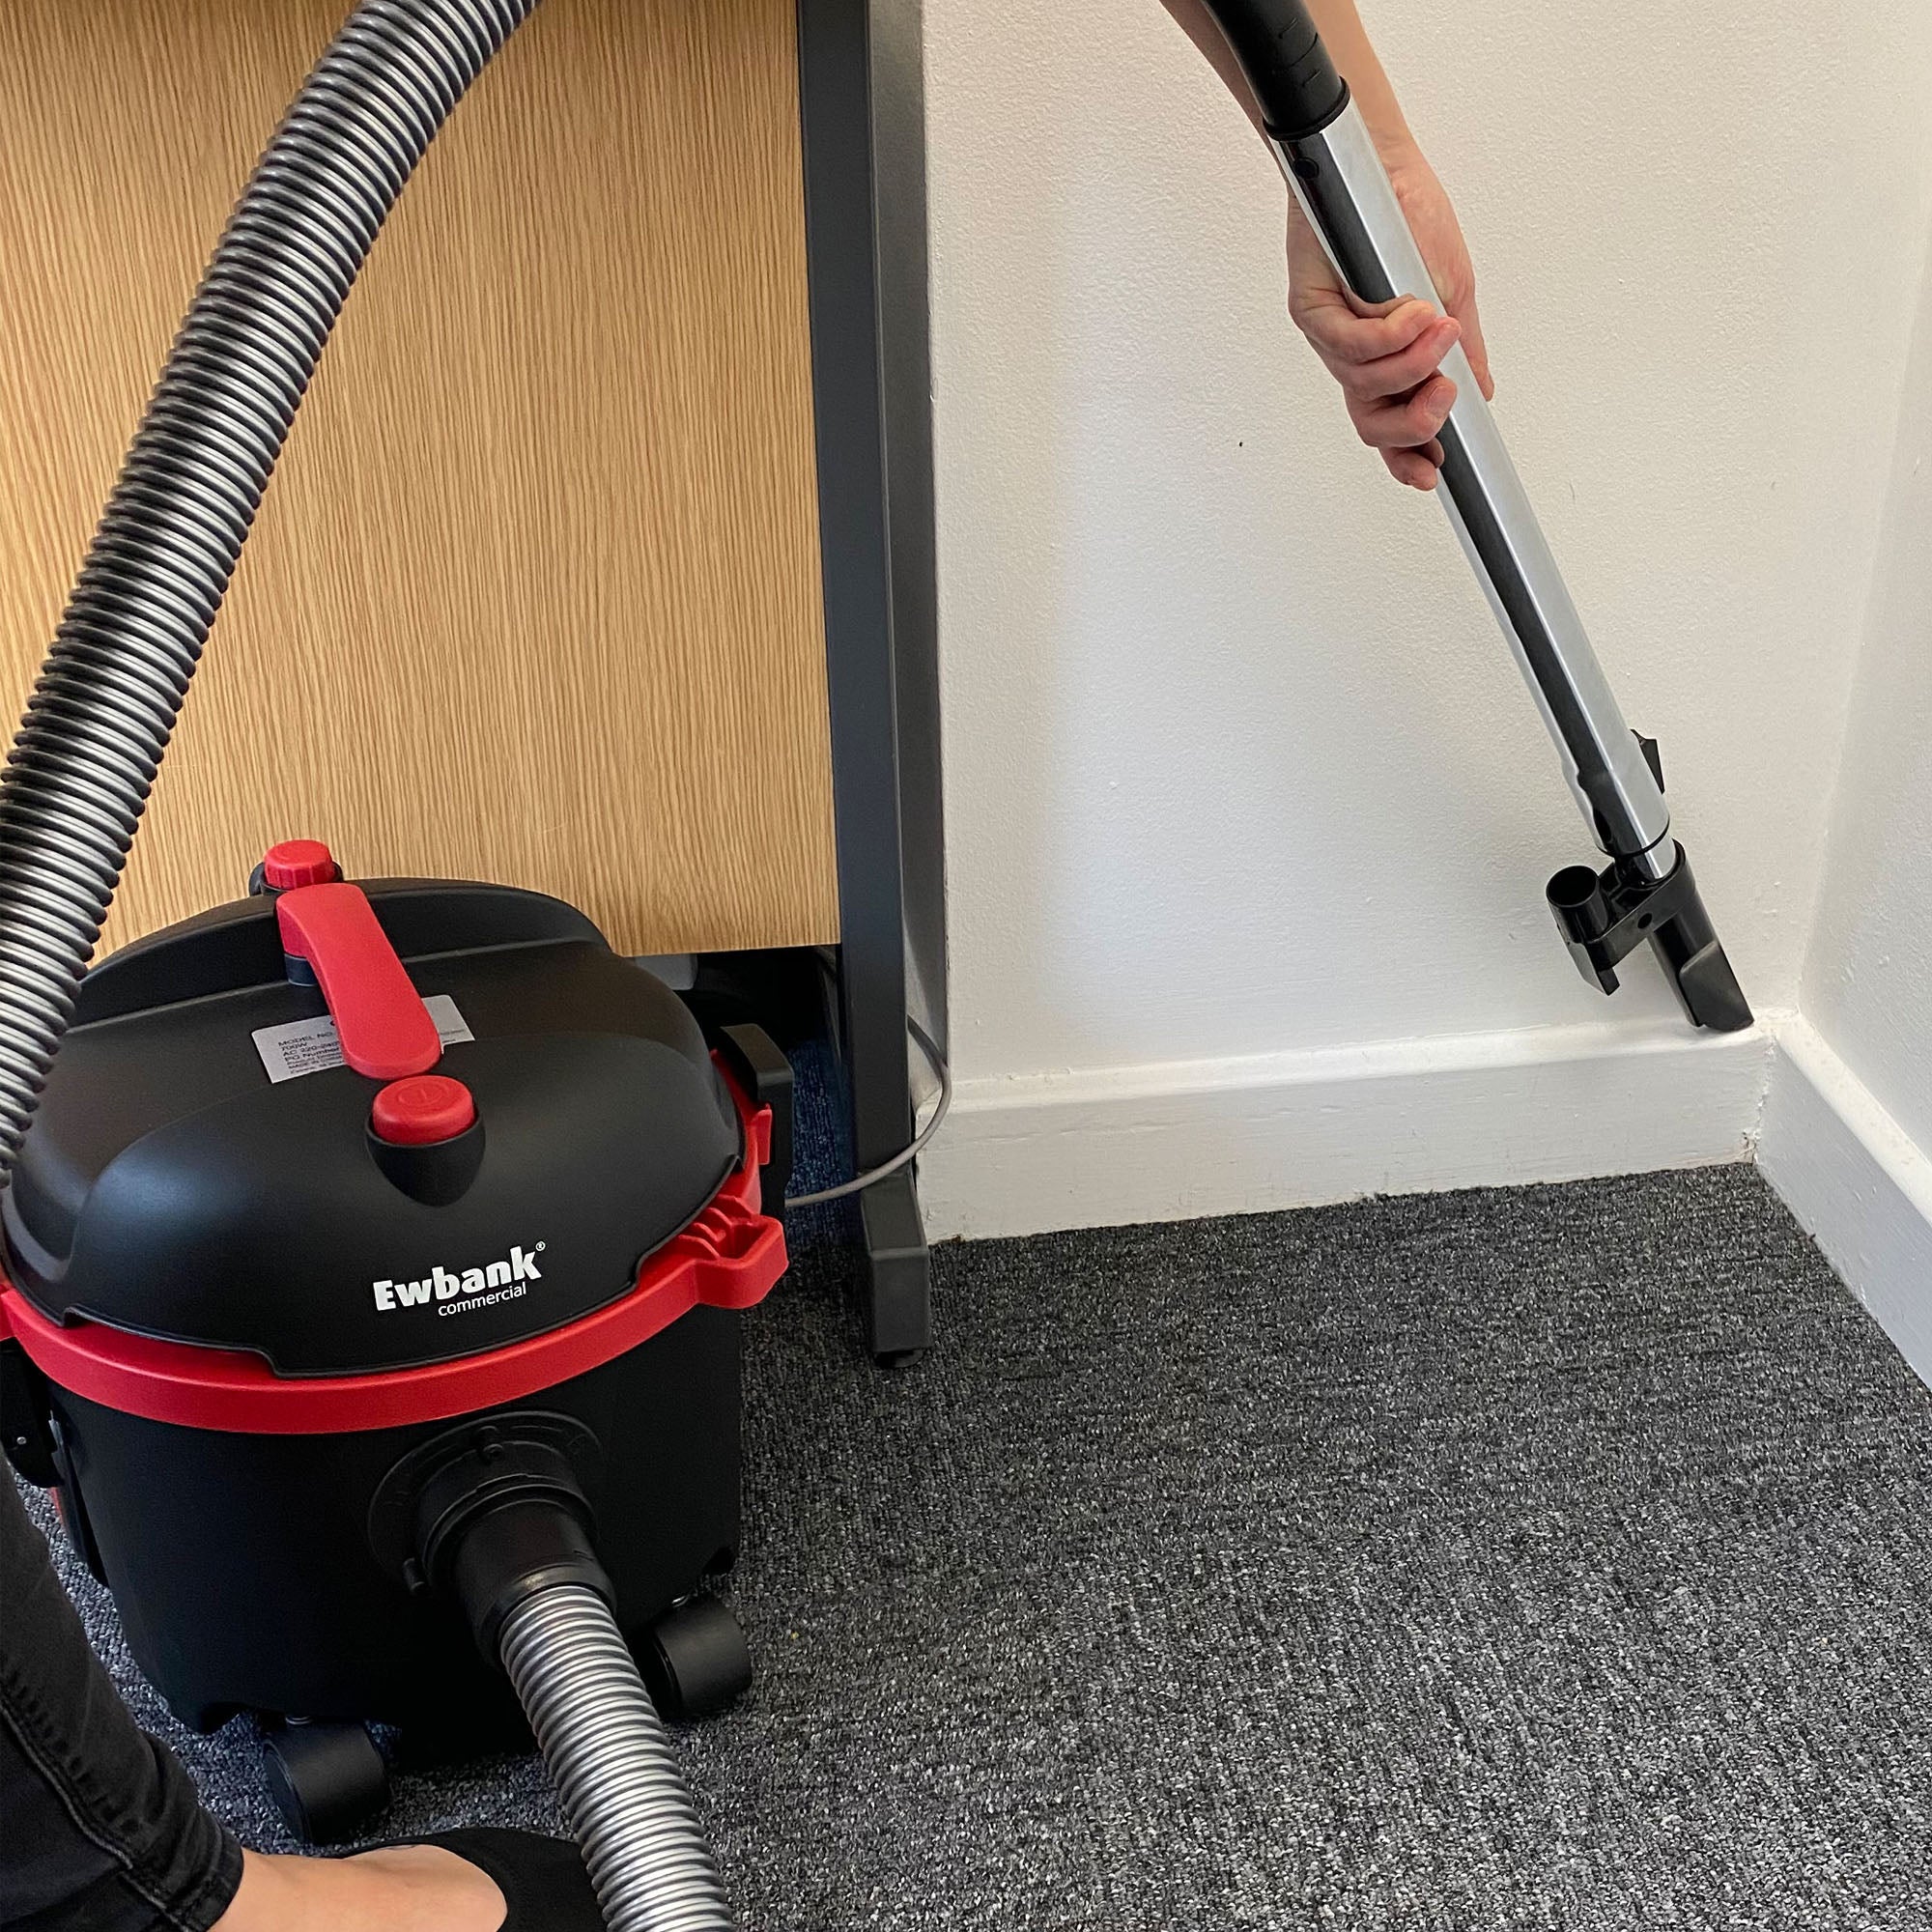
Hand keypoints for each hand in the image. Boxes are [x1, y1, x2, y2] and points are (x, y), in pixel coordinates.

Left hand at [1286, 143, 1493, 490]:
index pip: (1390, 425)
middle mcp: (1352, 357)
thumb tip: (1480, 393)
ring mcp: (1329, 335)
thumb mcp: (1453, 291)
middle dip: (1413, 422)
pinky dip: (1387, 335)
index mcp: (1384, 361)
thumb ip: (1464, 349)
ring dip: (1411, 364)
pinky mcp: (1309, 307)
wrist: (1381, 163)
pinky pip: (1346, 343)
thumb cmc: (1409, 220)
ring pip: (1363, 384)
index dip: (1407, 458)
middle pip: (1370, 423)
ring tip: (1442, 328)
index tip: (1434, 475)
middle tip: (1447, 394)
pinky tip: (1414, 315)